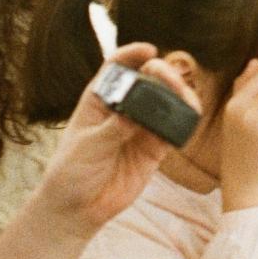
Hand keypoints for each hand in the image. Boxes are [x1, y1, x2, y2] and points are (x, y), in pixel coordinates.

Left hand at [34, 43, 199, 236]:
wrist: (78, 208)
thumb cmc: (71, 171)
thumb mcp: (88, 146)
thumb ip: (114, 127)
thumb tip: (139, 110)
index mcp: (99, 100)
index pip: (117, 67)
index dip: (132, 53)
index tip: (148, 50)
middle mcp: (123, 110)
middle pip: (148, 80)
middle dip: (163, 74)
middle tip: (169, 80)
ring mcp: (140, 129)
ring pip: (166, 103)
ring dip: (179, 96)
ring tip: (185, 99)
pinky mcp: (153, 150)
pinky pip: (173, 131)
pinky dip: (183, 123)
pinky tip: (186, 119)